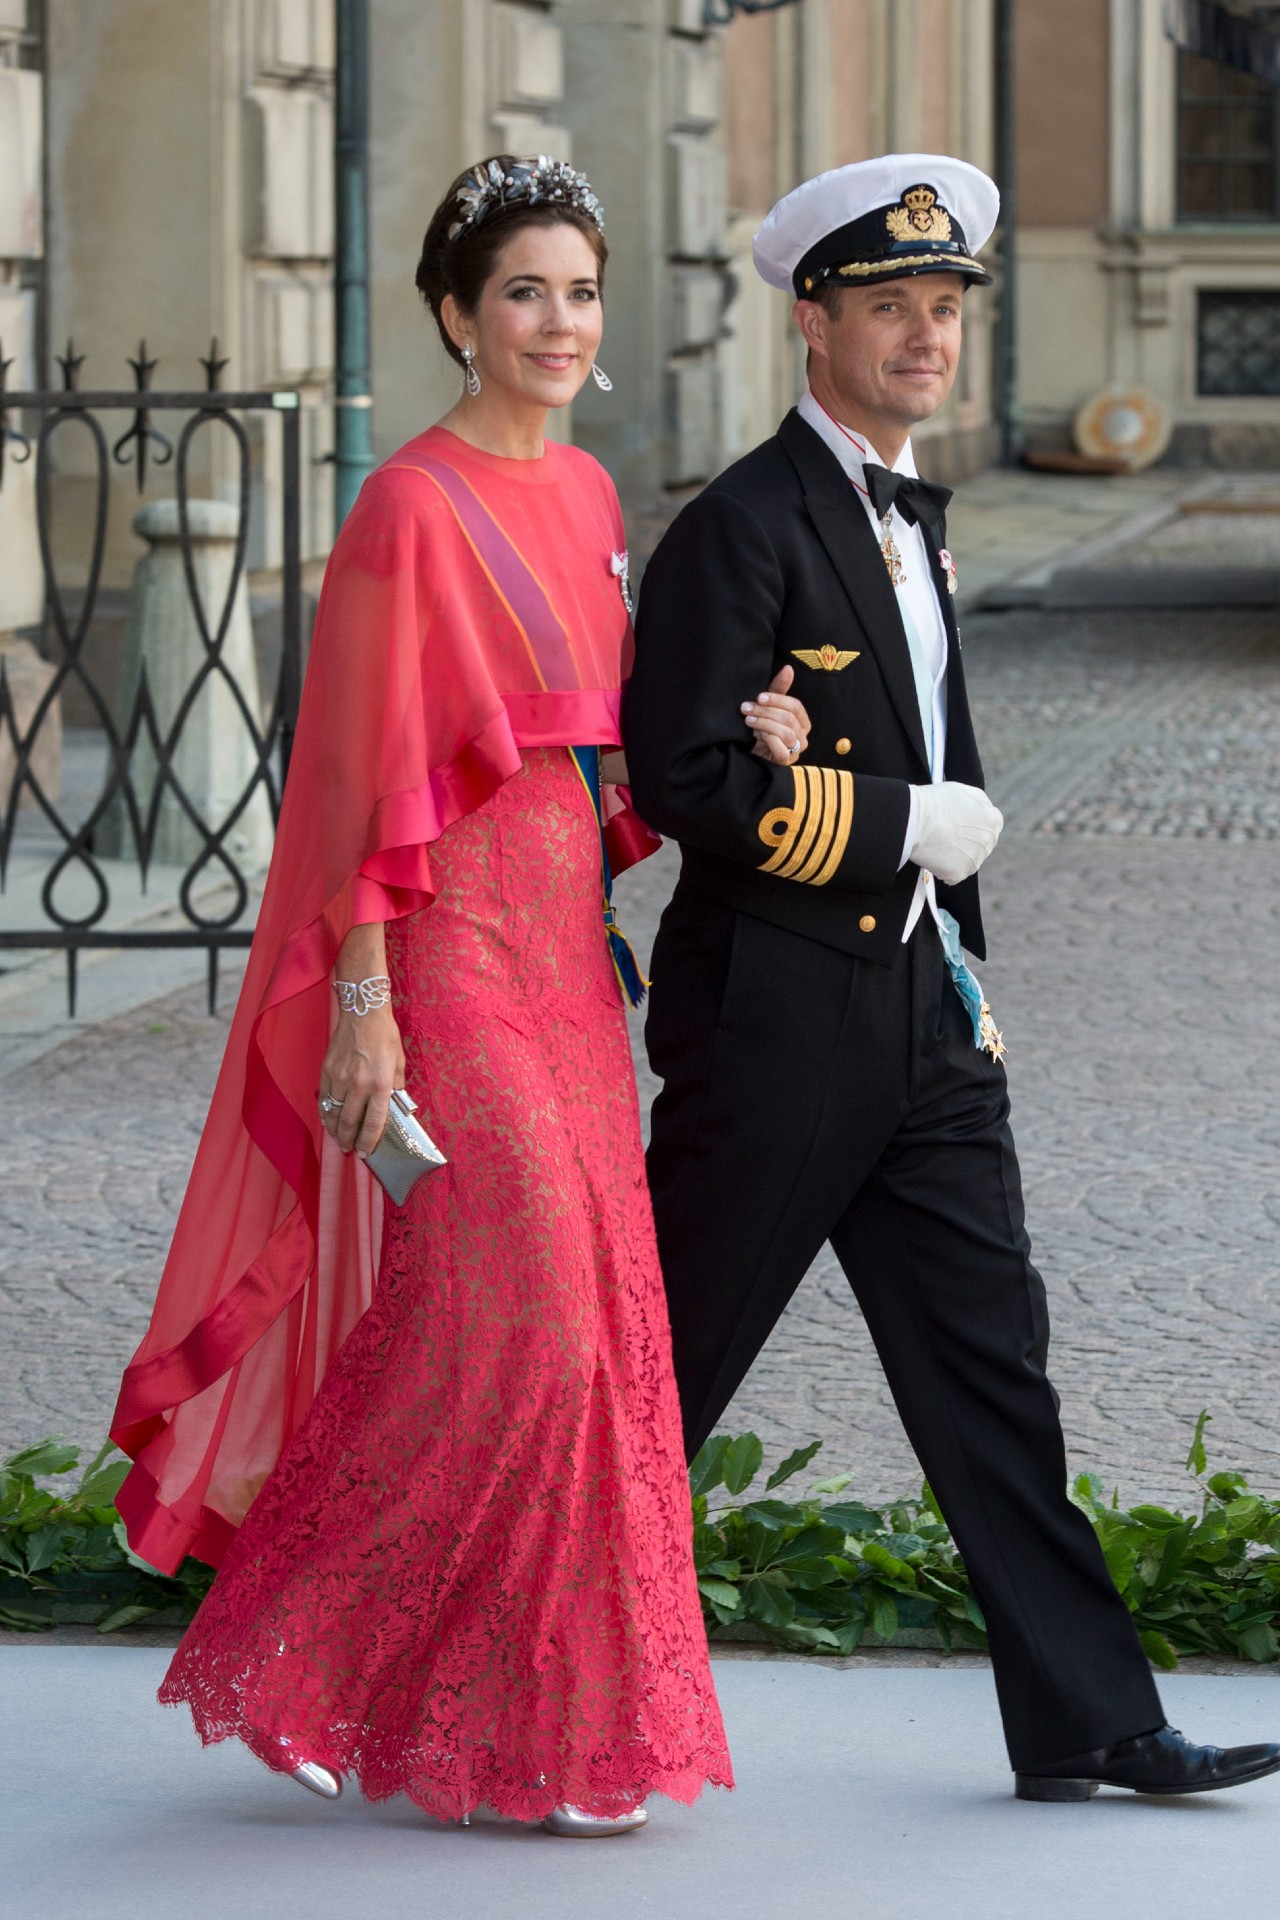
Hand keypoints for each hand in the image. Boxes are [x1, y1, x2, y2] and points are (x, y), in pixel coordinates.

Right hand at [318, 1004, 405, 1155]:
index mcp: (380, 1084)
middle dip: (349, 1141)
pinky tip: (328, 1120)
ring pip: (334, 1114)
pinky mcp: (327, 1071)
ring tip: (339, 1140)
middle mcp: (359, 1085)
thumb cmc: (385, 1036)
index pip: (374, 1123)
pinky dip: (325, 1114)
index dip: (369, 1142)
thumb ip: (395, 1087)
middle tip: (349, 1150)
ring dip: (336, 1131)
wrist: (363, 1013)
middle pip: (350, 1123)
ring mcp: (340, 1079)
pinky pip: (324, 1100)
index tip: (366, 1152)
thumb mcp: (399, 1063)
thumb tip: (392, 1107)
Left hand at [742, 663, 811, 764]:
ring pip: (786, 733)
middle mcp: (803, 736)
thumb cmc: (761, 728)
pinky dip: (769, 740)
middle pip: (789, 719)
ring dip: (765, 724)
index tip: (759, 697)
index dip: (778, 700)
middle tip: (746, 708)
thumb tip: (788, 668)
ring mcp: (796, 750)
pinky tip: (757, 736)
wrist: (749, 753)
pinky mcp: (786, 761)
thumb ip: (778, 689)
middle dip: (766, 712)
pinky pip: (782, 749)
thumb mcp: (767, 706)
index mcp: (802, 721)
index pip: (796, 706)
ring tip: (749, 721)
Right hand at [909, 782, 1003, 885]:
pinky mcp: (960, 873)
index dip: (971, 829)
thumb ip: (978, 804)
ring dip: (953, 858)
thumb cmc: (935, 802)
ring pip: (966, 863)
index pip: (988, 829)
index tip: (958, 828)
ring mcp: (976, 859)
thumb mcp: (964, 792)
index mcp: (994, 820)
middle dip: (964, 845)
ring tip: (936, 845)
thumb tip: (978, 812)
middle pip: (979, 848)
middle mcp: (989, 841)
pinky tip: (932, 857)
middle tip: (944, 838)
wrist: (915, 819)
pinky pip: (952, 876)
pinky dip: (942, 870)